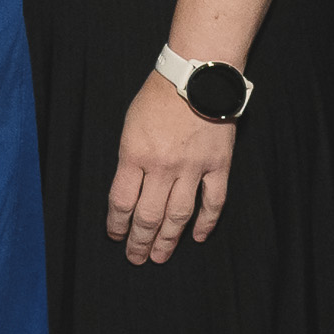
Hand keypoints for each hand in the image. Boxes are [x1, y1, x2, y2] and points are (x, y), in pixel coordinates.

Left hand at [107, 74, 235, 263]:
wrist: (197, 75)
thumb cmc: (158, 95)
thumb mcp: (130, 125)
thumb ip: (129, 158)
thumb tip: (128, 188)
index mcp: (135, 155)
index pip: (121, 202)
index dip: (116, 225)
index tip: (115, 236)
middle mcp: (162, 167)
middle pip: (148, 215)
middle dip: (139, 241)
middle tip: (136, 258)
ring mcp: (192, 168)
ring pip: (179, 215)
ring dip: (168, 240)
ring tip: (160, 256)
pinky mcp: (218, 165)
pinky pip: (213, 202)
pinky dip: (206, 223)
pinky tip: (197, 237)